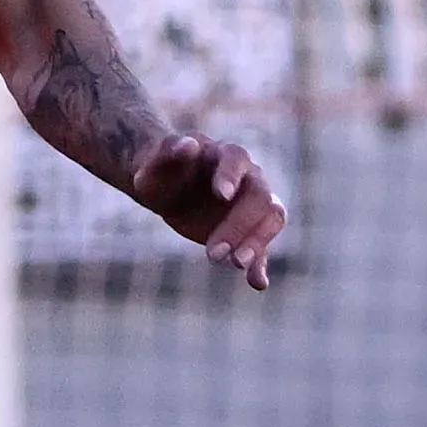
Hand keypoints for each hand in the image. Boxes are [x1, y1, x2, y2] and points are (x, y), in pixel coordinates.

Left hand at [128, 133, 285, 290]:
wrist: (166, 188)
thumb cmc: (161, 172)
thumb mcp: (155, 164)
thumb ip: (169, 152)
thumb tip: (189, 144)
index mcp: (224, 155)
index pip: (236, 159)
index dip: (231, 176)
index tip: (221, 195)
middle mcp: (247, 177)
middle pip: (259, 196)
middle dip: (239, 224)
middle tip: (214, 253)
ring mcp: (252, 204)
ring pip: (271, 218)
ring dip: (257, 242)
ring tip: (235, 264)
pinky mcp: (248, 230)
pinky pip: (263, 246)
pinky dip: (261, 265)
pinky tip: (257, 283)